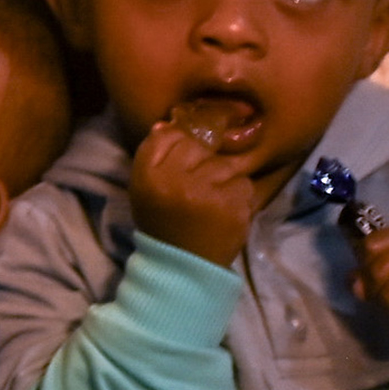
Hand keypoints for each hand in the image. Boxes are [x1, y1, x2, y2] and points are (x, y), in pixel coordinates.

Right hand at [126, 112, 258, 268]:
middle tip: (199, 183)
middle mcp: (175, 181)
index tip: (184, 162)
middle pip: (199, 147)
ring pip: (225, 164)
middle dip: (203, 161)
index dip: (180, 144)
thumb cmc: (163, 223)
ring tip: (214, 198)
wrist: (184, 266)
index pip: (169, 136)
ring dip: (224, 178)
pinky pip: (243, 184)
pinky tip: (227, 209)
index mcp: (148, 176)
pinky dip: (239, 194)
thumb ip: (154, 155)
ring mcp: (207, 194)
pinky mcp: (234, 208)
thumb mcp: (145, 188)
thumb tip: (168, 123)